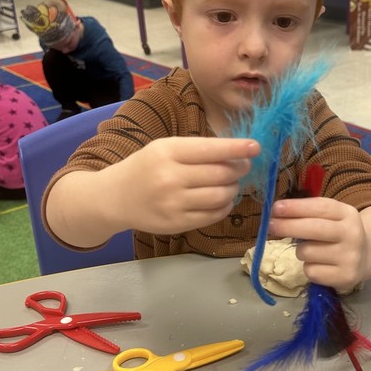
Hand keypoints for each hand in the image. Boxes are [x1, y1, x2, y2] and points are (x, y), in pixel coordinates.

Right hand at [115, 136, 259, 234]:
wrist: (115, 198)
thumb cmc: (145, 168)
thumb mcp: (164, 149)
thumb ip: (197, 150)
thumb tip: (237, 154)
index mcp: (168, 152)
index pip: (211, 149)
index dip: (237, 148)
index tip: (255, 147)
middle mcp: (170, 178)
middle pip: (221, 174)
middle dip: (240, 169)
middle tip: (244, 166)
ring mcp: (174, 204)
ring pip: (221, 196)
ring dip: (234, 189)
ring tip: (230, 183)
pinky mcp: (177, 224)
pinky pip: (213, 215)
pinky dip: (224, 206)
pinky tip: (221, 199)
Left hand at [268, 198, 370, 291]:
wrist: (368, 256)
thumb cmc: (339, 232)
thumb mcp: (332, 216)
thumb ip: (309, 213)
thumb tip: (276, 213)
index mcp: (348, 214)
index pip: (320, 208)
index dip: (296, 207)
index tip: (275, 208)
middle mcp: (352, 235)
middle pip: (312, 229)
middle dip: (287, 226)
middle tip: (270, 225)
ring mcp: (350, 258)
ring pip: (306, 252)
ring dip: (301, 251)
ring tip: (312, 250)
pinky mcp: (345, 278)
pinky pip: (310, 271)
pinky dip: (309, 268)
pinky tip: (320, 264)